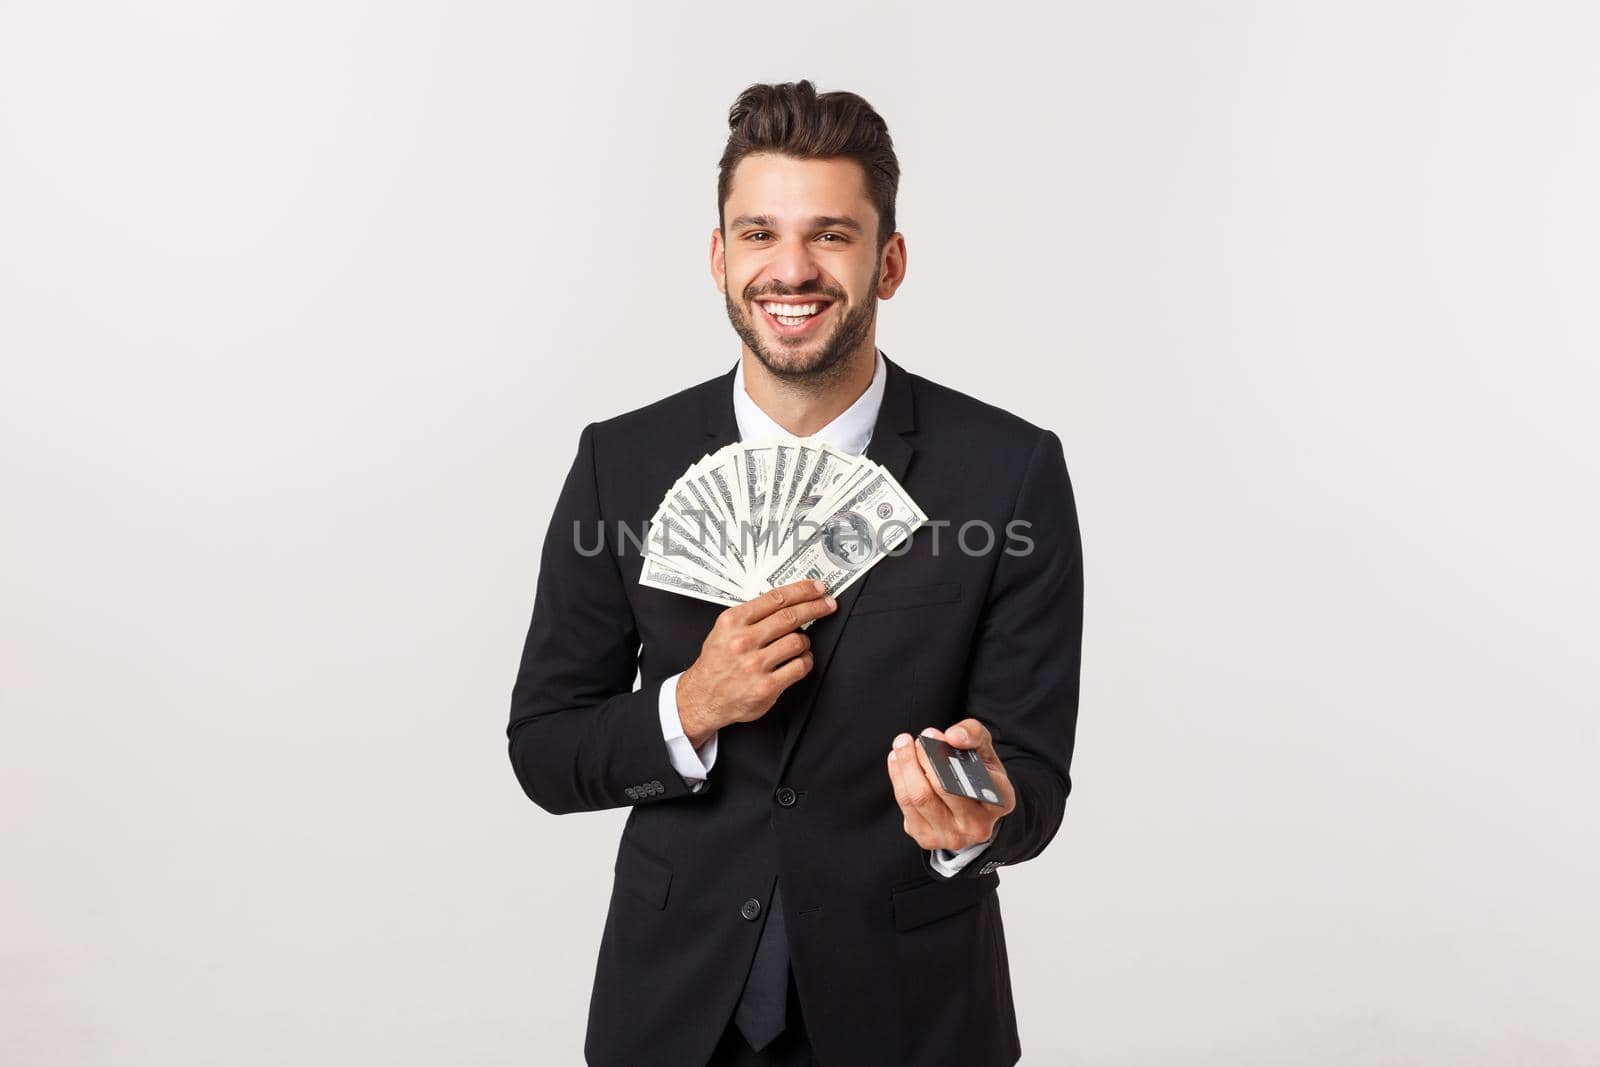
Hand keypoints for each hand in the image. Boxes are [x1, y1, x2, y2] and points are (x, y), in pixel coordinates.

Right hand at [676, 579, 837, 745]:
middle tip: (828, 605)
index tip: (817, 588)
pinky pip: (800, 666)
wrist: (703, 698)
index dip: (802, 590)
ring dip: (805, 641)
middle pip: (791, 616)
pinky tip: (800, 661)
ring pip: (798, 641)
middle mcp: (743, 641)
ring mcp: (755, 664)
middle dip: (816, 608)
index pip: (775, 598)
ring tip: (800, 644)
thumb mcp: (724, 630)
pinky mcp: (767, 686)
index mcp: (733, 621)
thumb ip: (751, 615)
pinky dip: (805, 661)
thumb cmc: (717, 663)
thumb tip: (787, 600)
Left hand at [886, 718, 1016, 851]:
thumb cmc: (979, 775)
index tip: (931, 734)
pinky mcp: (928, 839)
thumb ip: (974, 734)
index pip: (975, 779)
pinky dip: (898, 779)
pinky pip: (906, 806)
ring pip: (919, 798)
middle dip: (922, 758)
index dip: (947, 756)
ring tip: (901, 745)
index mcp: (1000, 802)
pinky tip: (897, 761)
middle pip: (942, 788)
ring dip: (905, 767)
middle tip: (911, 739)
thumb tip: (952, 737)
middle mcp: (978, 825)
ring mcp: (952, 836)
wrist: (972, 810)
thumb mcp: (985, 751)